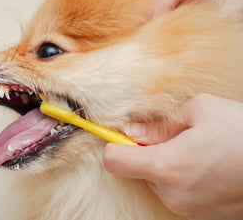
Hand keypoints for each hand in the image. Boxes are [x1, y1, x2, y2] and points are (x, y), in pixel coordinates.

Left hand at [103, 94, 242, 219]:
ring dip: (167, 166)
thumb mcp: (201, 111)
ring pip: (157, 182)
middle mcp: (171, 194)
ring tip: (199, 152)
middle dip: (147, 153)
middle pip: (136, 171)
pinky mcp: (202, 215)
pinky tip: (207, 167)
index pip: (113, 161)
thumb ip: (159, 124)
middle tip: (175, 137)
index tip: (120, 135)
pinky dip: (183, 179)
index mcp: (165, 167)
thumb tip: (133, 132)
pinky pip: (177, 193)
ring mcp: (187, 209)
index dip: (112, 145)